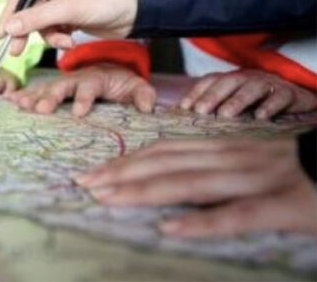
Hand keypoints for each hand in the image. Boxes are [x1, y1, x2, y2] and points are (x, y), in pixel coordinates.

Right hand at [0, 0, 137, 55]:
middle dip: (27, 31)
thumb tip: (8, 27)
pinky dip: (59, 38)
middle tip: (16, 51)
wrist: (136, 13)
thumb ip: (37, 18)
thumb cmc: (106, 0)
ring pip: (40, 25)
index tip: (0, 35)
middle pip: (27, 12)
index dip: (9, 16)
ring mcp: (60, 2)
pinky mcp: (68, 16)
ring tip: (65, 41)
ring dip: (50, 37)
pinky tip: (71, 40)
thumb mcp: (68, 9)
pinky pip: (52, 30)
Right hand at [6, 64, 155, 116]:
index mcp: (96, 78)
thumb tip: (146, 107)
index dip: (84, 98)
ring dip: (33, 96)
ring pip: (45, 87)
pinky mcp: (53, 89)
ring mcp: (63, 83)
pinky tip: (10, 101)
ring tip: (19, 105)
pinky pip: (37, 91)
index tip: (79, 112)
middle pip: (61, 86)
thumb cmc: (121, 80)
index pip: (89, 87)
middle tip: (43, 110)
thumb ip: (142, 94)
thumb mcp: (136, 86)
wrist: (109, 71)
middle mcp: (76, 78)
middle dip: (51, 97)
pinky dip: (25, 95)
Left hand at [76, 137, 316, 237]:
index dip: (126, 161)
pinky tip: (170, 229)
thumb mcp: (249, 160)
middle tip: (84, 184)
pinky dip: (202, 221)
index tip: (94, 172)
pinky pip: (237, 214)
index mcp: (224, 149)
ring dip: (143, 191)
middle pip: (166, 164)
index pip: (164, 151)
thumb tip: (171, 180)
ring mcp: (255, 179)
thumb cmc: (296, 167)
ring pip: (189, 182)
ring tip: (107, 199)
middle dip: (121, 174)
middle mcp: (232, 158)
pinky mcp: (282, 205)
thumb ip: (213, 166)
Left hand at [180, 69, 316, 119]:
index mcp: (232, 79)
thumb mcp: (235, 101)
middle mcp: (248, 78)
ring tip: (225, 115)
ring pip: (252, 88)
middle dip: (213, 96)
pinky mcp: (288, 93)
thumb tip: (187, 119)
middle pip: (229, 82)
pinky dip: (270, 106)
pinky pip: (279, 97)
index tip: (183, 107)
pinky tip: (260, 117)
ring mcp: (268, 84)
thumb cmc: (257, 101)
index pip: (210, 81)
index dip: (196, 92)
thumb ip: (214, 108)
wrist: (294, 96)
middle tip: (200, 111)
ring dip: (237, 100)